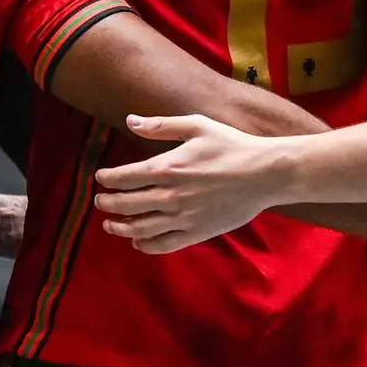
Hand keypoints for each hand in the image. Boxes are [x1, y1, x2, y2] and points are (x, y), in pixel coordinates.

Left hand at [93, 114, 296, 254]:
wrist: (265, 174)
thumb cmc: (232, 145)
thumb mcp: (197, 125)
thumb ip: (161, 125)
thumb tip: (130, 121)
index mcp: (167, 167)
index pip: (123, 177)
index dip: (107, 179)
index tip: (101, 178)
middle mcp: (170, 194)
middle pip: (125, 205)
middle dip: (107, 204)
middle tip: (100, 201)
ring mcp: (183, 217)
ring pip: (139, 228)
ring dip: (120, 227)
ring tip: (110, 224)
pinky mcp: (197, 232)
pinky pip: (163, 244)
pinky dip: (146, 245)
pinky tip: (138, 241)